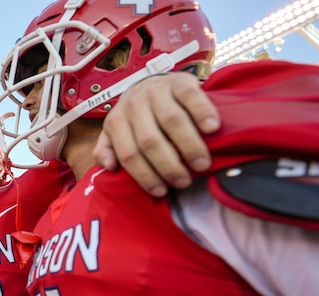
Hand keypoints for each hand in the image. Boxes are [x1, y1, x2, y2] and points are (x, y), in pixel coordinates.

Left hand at [94, 72, 220, 196]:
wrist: (151, 83)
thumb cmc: (135, 117)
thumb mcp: (114, 133)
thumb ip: (106, 149)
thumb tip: (109, 166)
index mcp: (116, 121)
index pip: (128, 154)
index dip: (145, 176)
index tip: (162, 191)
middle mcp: (133, 104)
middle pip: (150, 141)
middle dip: (168, 166)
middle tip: (184, 182)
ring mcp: (156, 91)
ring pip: (172, 121)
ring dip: (189, 146)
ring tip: (201, 165)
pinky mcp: (180, 80)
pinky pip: (192, 97)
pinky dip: (203, 113)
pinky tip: (212, 129)